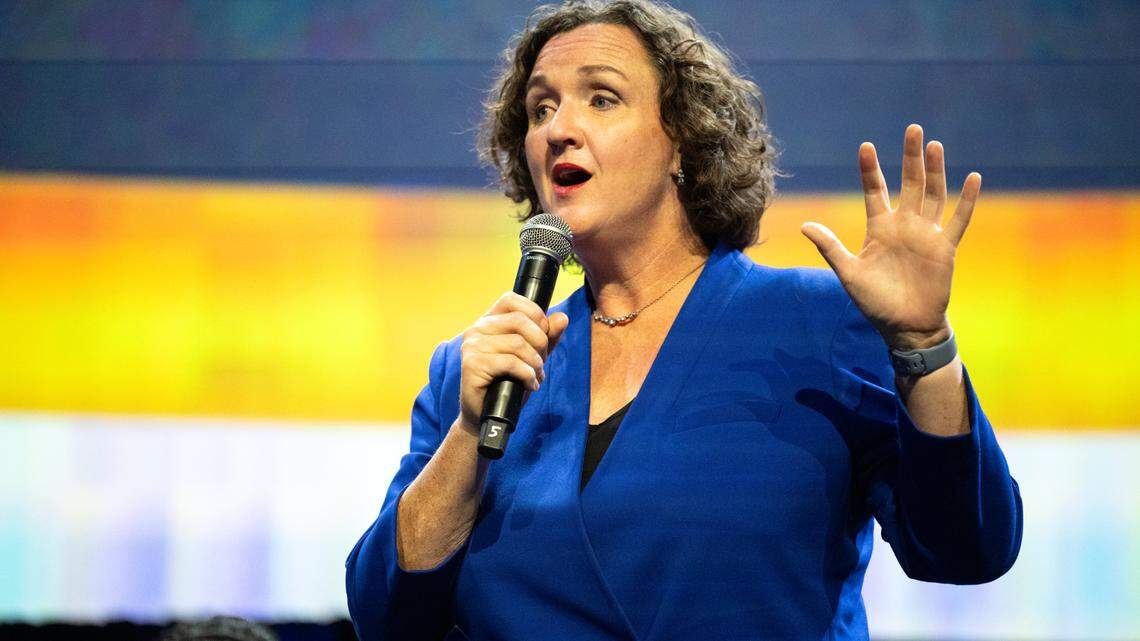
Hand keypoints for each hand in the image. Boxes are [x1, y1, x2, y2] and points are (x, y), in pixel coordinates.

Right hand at [457, 292, 568, 429]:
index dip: (535, 314)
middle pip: (520, 321)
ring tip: (535, 376)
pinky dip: (527, 375)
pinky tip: (529, 385)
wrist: (488, 415)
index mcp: (488, 321)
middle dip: (540, 343)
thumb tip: (562, 317)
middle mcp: (476, 329)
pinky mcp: (472, 365)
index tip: (543, 337)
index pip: (512, 299)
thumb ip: (547, 337)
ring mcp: (472, 346)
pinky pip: (511, 363)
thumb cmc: (509, 383)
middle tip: (541, 363)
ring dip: (535, 363)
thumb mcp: (532, 357)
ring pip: (517, 344)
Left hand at [801, 124, 980, 349]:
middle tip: (912, 128)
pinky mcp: (945, 248)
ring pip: (934, 195)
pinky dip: (966, 201)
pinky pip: (958, 221)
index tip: (866, 146)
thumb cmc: (875, 302)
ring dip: (935, 171)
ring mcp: (926, 235)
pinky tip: (973, 178)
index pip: (875, 191)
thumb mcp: (848, 273)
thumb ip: (830, 247)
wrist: (904, 327)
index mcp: (879, 228)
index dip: (870, 169)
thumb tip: (804, 225)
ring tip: (934, 145)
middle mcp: (904, 226)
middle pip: (909, 183)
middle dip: (910, 157)